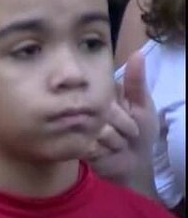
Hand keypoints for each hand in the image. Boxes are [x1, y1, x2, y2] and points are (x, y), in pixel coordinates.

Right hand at [88, 51, 157, 190]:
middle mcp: (87, 108)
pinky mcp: (75, 144)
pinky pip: (88, 142)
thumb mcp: (143, 106)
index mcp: (102, 96)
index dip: (118, 104)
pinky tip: (107, 152)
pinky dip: (104, 150)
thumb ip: (136, 82)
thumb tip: (137, 52)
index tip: (128, 112)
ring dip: (114, 140)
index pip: (104, 90)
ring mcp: (79, 127)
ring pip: (97, 127)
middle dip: (121, 124)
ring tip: (119, 145)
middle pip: (101, 110)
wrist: (133, 165)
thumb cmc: (140, 134)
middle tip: (130, 133)